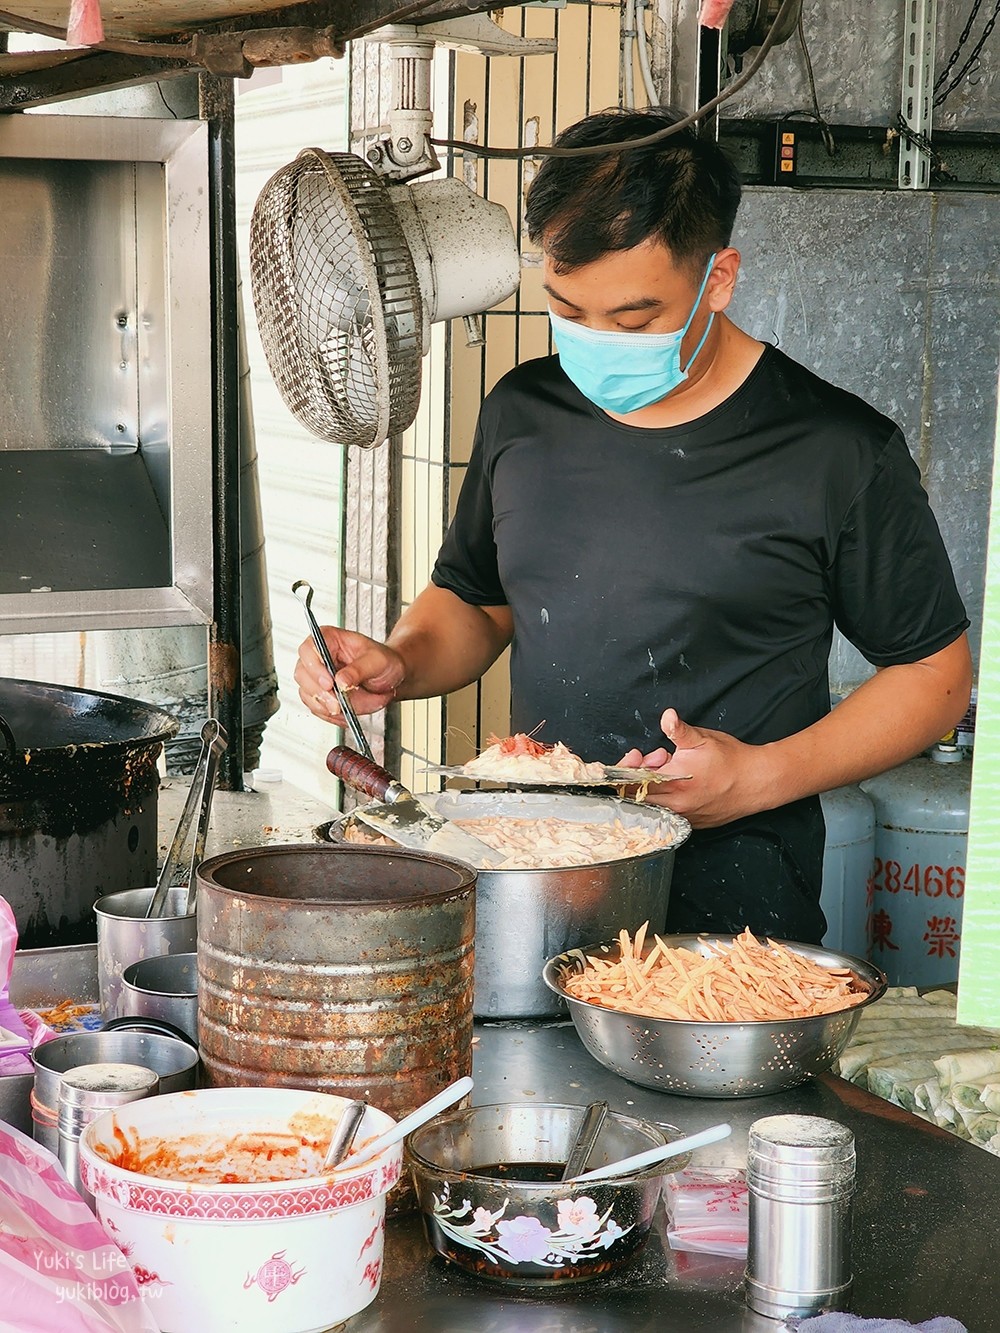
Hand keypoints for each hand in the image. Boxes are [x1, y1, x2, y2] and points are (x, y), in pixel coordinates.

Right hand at [294, 625, 405, 726]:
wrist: (390, 677)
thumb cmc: (384, 660)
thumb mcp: (378, 661)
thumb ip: (359, 670)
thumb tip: (340, 681)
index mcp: (329, 638)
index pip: (309, 649)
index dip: (315, 667)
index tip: (329, 683)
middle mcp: (318, 656)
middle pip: (302, 674)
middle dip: (320, 694)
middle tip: (338, 705)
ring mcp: (316, 676)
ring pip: (307, 694)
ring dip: (328, 706)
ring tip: (351, 708)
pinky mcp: (319, 694)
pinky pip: (316, 707)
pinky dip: (330, 714)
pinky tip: (346, 713)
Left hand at [618, 708, 761, 828]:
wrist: (757, 782)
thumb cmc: (731, 760)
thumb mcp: (702, 739)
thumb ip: (678, 730)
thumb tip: (666, 716)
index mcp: (672, 783)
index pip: (630, 783)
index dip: (628, 767)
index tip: (637, 755)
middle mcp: (675, 806)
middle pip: (637, 796)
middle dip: (640, 775)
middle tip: (659, 760)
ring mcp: (683, 817)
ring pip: (652, 806)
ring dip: (653, 788)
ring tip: (671, 772)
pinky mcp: (691, 824)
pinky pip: (667, 815)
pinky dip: (666, 799)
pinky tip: (678, 786)